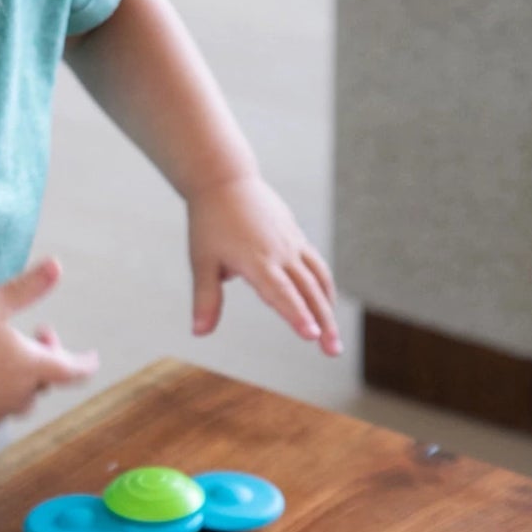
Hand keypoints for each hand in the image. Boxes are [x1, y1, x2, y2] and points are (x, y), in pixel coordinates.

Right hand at [0, 258, 98, 422]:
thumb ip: (29, 287)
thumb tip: (57, 265)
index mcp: (30, 366)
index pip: (72, 371)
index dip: (86, 364)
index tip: (93, 358)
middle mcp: (18, 394)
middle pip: (46, 381)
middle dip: (48, 357)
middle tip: (40, 331)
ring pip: (23, 398)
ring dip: (26, 379)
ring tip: (13, 356)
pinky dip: (1, 391)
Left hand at [187, 171, 339, 353]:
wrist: (225, 180)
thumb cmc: (209, 222)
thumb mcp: (202, 261)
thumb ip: (205, 299)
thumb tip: (199, 332)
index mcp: (257, 261)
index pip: (281, 294)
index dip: (297, 315)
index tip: (311, 336)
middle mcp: (280, 253)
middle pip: (308, 292)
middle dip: (322, 323)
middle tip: (332, 350)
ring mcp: (292, 244)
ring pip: (318, 280)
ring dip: (328, 309)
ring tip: (333, 337)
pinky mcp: (296, 237)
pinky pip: (316, 266)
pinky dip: (324, 288)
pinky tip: (326, 305)